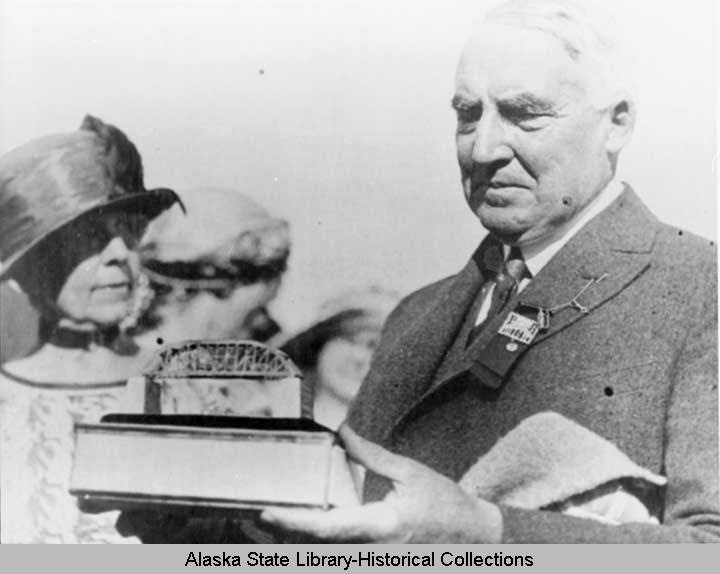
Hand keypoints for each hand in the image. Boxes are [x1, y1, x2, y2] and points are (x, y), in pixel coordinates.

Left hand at [260, 425, 502, 542]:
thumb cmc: (444, 504)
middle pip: (316, 548)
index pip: (326, 528)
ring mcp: (373, 560)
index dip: (293, 523)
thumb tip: (342, 434)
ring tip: (269, 522)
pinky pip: (340, 552)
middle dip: (283, 535)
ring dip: (295, 541)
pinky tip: (302, 527)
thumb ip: (370, 455)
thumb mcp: (409, 472)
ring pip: (325, 554)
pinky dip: (317, 541)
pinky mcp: (376, 559)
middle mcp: (371, 552)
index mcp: (379, 528)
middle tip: (252, 517)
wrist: (473, 538)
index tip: (266, 514)